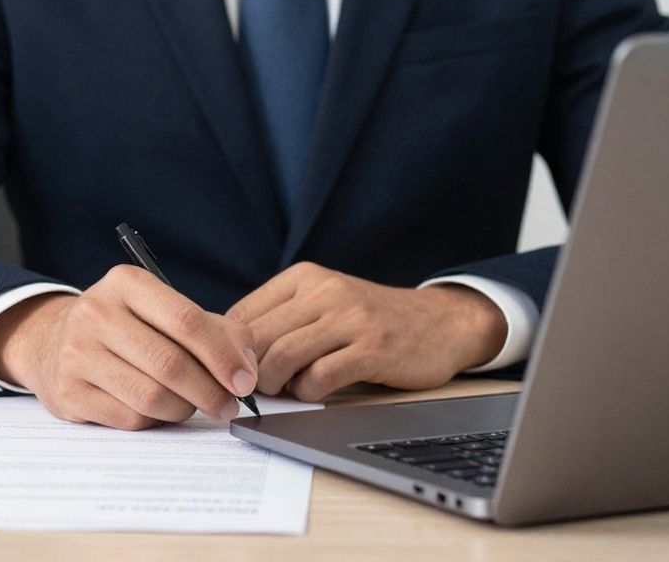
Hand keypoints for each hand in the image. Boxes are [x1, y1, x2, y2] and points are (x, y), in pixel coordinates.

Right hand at [0, 265, 257, 429]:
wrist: (53, 342)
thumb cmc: (127, 328)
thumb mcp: (165, 312)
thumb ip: (217, 331)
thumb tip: (246, 368)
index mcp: (126, 283)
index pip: (186, 320)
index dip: (223, 356)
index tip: (245, 381)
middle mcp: (96, 312)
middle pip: (171, 364)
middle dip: (211, 392)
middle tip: (229, 405)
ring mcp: (76, 353)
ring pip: (152, 397)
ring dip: (185, 409)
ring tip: (192, 405)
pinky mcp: (69, 392)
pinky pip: (130, 418)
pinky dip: (155, 421)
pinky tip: (157, 410)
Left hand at [227, 263, 506, 401]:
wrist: (441, 322)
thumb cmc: (371, 320)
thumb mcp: (324, 302)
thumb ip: (282, 318)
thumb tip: (227, 350)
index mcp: (304, 277)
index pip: (242, 313)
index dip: (228, 349)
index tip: (231, 371)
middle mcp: (324, 291)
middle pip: (257, 337)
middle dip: (246, 372)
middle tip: (251, 390)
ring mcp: (350, 318)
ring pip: (282, 356)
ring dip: (274, 384)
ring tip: (282, 391)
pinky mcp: (371, 349)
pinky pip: (320, 377)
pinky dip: (307, 392)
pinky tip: (314, 391)